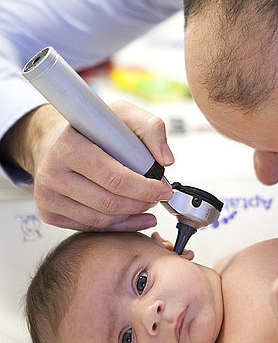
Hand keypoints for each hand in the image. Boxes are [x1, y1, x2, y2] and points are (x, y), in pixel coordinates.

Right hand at [7, 102, 173, 230]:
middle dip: (141, 203)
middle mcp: (52, 173)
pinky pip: (89, 228)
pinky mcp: (49, 213)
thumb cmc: (90, 130)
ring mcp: (47, 196)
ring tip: (146, 206)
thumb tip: (165, 159)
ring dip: (131, 216)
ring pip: (100, 220)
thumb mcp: (122, 114)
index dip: (144, 188)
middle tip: (156, 198)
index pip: (114, 178)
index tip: (163, 190)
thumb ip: (150, 128)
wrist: (55, 143)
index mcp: (69, 147)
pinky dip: (116, 226)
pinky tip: (131, 218)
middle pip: (108, 203)